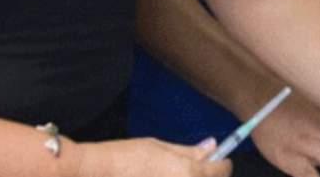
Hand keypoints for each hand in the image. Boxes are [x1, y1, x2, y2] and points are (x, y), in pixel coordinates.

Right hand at [66, 137, 229, 176]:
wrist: (97, 173)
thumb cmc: (127, 157)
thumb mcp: (160, 147)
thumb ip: (189, 151)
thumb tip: (212, 146)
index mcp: (190, 173)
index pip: (222, 170)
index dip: (221, 163)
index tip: (217, 160)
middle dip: (206, 176)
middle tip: (192, 169)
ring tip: (170, 173)